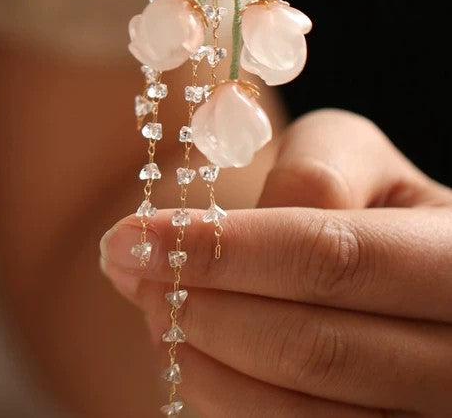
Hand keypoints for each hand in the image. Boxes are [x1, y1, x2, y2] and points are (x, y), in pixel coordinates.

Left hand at [100, 109, 451, 416]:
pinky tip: (191, 354)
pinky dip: (230, 401)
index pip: (331, 257)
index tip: (131, 236)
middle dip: (203, 308)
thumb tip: (227, 228)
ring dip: (206, 360)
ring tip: (153, 307)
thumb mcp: (357, 157)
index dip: (224, 250)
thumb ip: (314, 166)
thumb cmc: (369, 200)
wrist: (405, 274)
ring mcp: (431, 416)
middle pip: (315, 348)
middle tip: (129, 271)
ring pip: (306, 413)